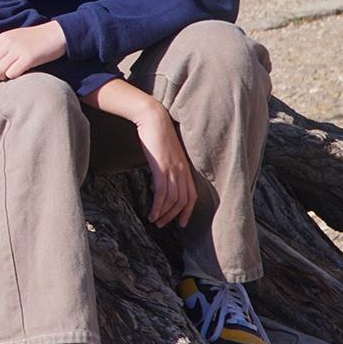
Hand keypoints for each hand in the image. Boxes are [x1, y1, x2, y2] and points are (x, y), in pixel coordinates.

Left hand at [0, 21, 65, 83]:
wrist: (57, 34)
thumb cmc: (34, 40)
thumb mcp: (12, 38)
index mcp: (1, 38)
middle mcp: (7, 43)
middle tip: (0, 79)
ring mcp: (17, 49)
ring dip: (2, 78)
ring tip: (11, 75)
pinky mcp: (29, 57)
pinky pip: (12, 73)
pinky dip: (14, 78)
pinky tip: (21, 74)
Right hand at [135, 105, 198, 227]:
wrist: (153, 118)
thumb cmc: (156, 133)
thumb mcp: (165, 152)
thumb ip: (167, 164)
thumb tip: (162, 176)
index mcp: (185, 167)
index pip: (191, 195)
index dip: (187, 211)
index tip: (181, 223)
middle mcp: (182, 170)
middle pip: (183, 201)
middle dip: (173, 216)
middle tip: (163, 225)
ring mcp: (172, 169)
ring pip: (172, 200)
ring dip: (164, 214)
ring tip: (154, 221)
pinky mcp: (161, 168)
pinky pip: (162, 193)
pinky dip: (157, 207)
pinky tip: (151, 213)